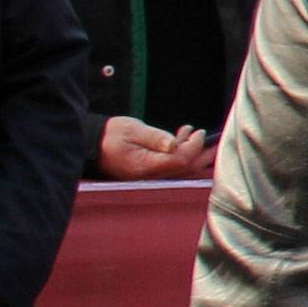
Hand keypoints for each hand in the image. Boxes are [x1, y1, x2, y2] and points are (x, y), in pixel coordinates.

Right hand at [94, 116, 215, 181]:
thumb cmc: (110, 135)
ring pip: (182, 170)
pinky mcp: (151, 173)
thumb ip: (155, 137)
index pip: (180, 160)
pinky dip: (183, 155)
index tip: (198, 132)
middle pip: (186, 168)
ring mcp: (151, 176)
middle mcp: (151, 175)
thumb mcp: (131, 130)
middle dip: (203, 154)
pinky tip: (181, 139)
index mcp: (146, 165)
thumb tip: (175, 143)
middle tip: (215, 139)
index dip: (194, 147)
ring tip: (195, 133)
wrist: (92, 145)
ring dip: (194, 154)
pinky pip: (174, 168)